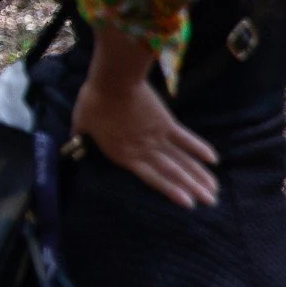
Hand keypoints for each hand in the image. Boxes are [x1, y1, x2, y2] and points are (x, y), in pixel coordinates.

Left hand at [71, 74, 219, 207]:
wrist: (113, 82)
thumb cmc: (94, 103)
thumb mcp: (81, 124)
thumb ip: (80, 137)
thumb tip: (71, 143)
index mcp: (124, 155)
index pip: (151, 178)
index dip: (170, 191)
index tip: (188, 204)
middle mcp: (145, 150)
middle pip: (173, 172)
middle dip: (192, 188)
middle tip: (211, 201)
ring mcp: (158, 137)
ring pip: (183, 160)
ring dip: (199, 174)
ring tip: (214, 189)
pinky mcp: (166, 122)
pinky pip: (186, 138)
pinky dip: (199, 148)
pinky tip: (213, 160)